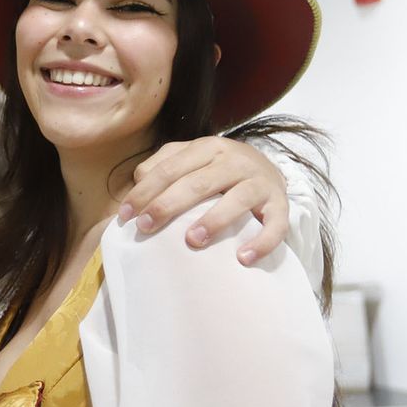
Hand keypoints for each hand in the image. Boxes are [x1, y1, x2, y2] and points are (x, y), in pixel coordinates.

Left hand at [117, 137, 289, 264]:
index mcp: (207, 147)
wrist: (267, 168)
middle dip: (168, 205)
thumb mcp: (190, 158)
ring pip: (237, 199)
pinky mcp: (280, 204)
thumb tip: (138, 182)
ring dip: (214, 221)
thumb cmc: (216, 169)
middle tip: (146, 227)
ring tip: (192, 241)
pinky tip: (243, 258)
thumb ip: (162, 165)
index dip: (145, 192)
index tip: (126, 215)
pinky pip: (275, 225)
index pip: (169, 169)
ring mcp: (259, 182)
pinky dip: (261, 242)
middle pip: (198, 183)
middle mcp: (234, 160)